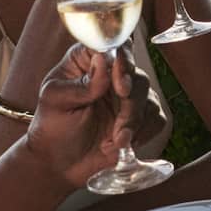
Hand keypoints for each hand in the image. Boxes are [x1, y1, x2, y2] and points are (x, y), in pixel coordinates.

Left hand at [26, 44, 166, 186]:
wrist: (60, 163)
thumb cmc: (53, 125)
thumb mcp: (55, 101)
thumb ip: (80, 84)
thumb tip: (102, 61)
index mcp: (88, 60)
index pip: (114, 47)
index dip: (123, 61)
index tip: (121, 85)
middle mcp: (112, 74)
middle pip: (137, 75)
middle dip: (131, 102)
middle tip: (119, 124)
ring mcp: (129, 96)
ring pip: (148, 98)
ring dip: (134, 123)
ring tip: (116, 141)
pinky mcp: (140, 118)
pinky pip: (156, 118)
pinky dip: (143, 133)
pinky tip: (122, 144)